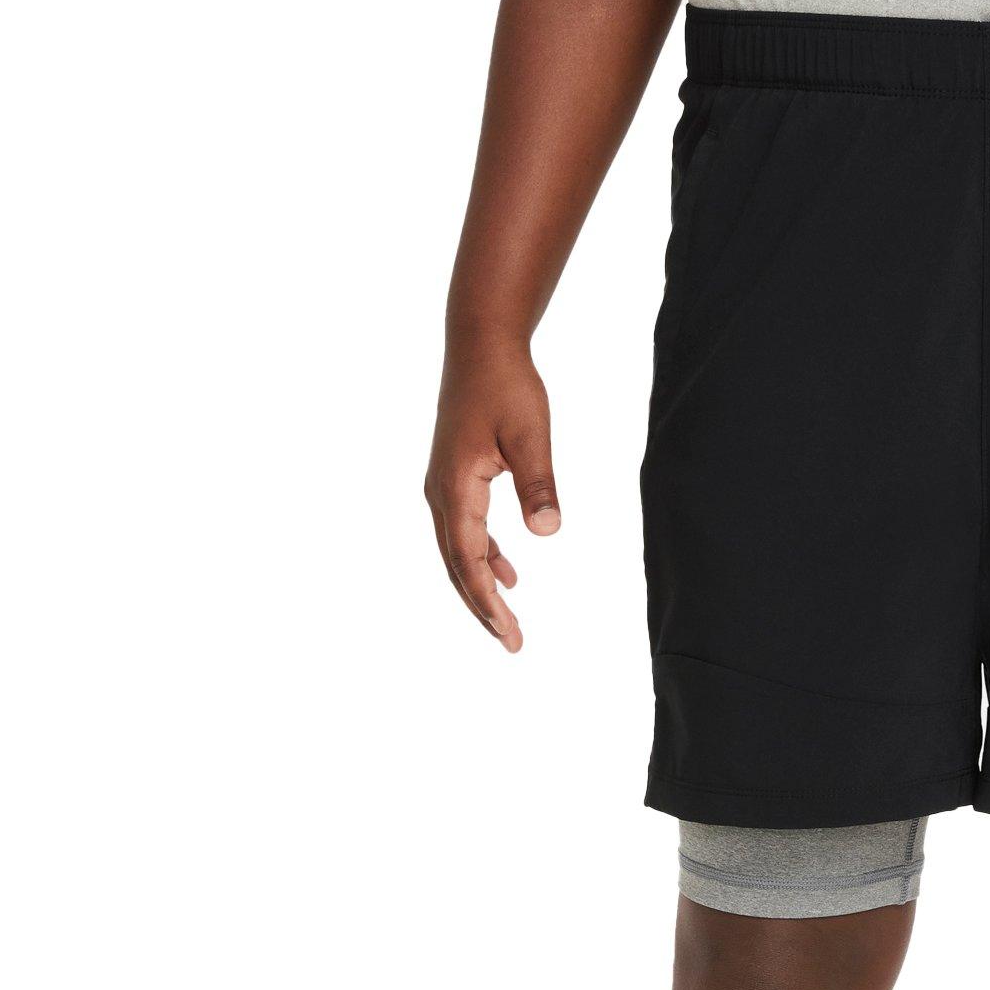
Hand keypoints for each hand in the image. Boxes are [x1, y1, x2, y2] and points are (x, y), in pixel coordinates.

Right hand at [424, 331, 560, 651]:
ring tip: (508, 622)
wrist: (481, 346)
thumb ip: (539, 483)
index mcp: (457, 486)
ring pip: (459, 551)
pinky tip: (508, 572)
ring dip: (482, 585)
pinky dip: (484, 556)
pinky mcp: (455, 478)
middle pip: (458, 565)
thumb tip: (547, 531)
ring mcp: (445, 486)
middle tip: (513, 643)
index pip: (469, 559)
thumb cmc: (507, 386)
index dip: (487, 601)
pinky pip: (465, 531)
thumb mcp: (531, 435)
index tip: (509, 633)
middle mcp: (442, 492)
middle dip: (483, 606)